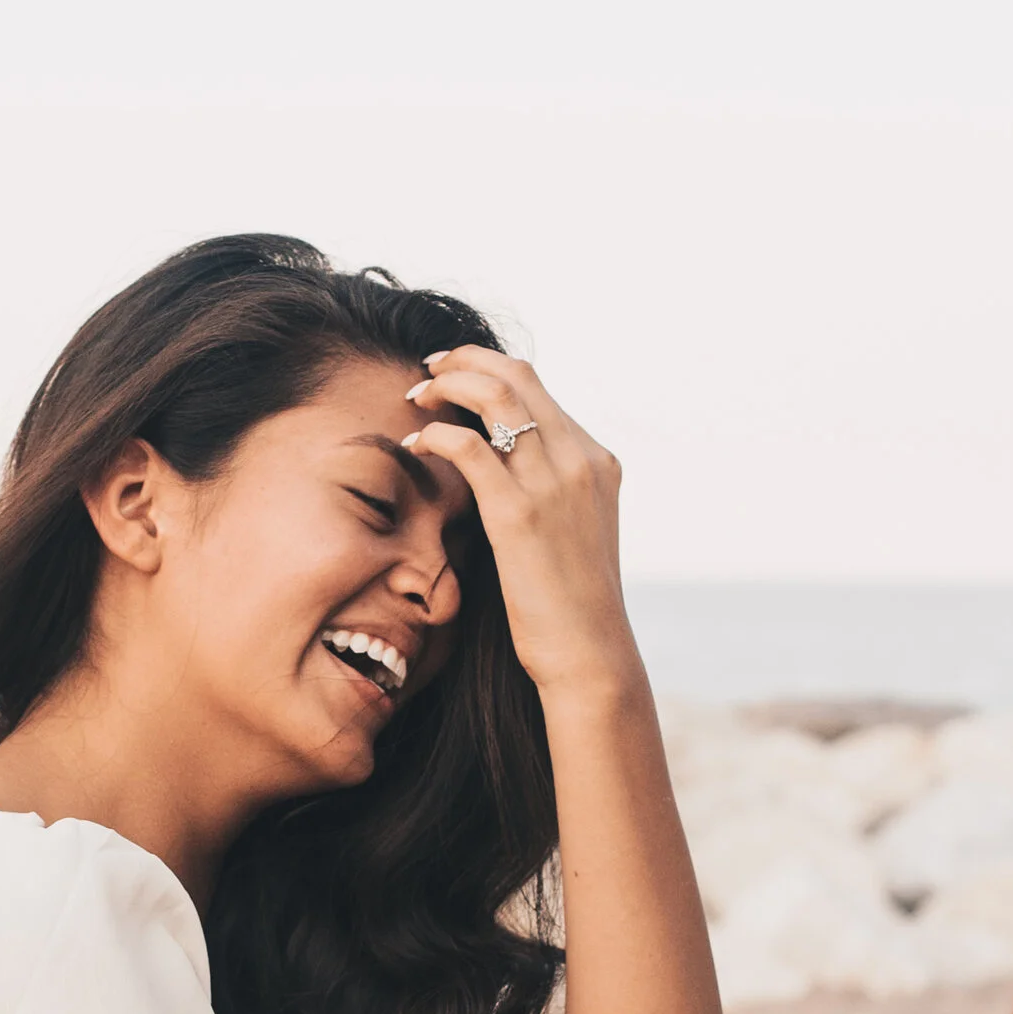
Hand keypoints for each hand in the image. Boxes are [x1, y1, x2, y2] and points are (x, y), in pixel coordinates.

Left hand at [402, 347, 636, 705]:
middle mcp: (580, 460)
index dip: (489, 370)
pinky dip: (435, 433)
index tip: (453, 376)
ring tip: (417, 395)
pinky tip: (415, 444)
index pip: (539, 388)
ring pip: (494, 395)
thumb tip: (504, 469)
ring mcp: (553, 483)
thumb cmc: (572, 603)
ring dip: (447, 384)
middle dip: (465, 361)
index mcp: (597, 461)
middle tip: (428, 371)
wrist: (589, 652)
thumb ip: (552, 491)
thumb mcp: (576, 531)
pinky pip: (468, 447)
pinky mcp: (519, 513)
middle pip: (517, 374)